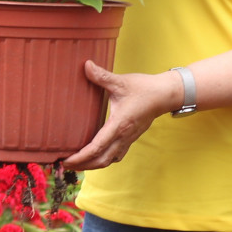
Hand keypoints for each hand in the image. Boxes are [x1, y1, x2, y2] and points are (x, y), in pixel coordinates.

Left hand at [61, 62, 183, 170]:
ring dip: (93, 165)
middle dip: (83, 165)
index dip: (81, 157)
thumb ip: (102, 76)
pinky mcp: (131, 138)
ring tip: (78, 163)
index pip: (97, 147)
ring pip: (109, 160)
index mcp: (119, 124)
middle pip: (102, 161)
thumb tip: (86, 65)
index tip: (67, 160)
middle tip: (66, 164)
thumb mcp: (121, 82)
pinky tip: (96, 155)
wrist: (165, 94)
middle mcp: (124, 136)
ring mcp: (129, 139)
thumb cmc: (144, 88)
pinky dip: (104, 159)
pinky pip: (116, 155)